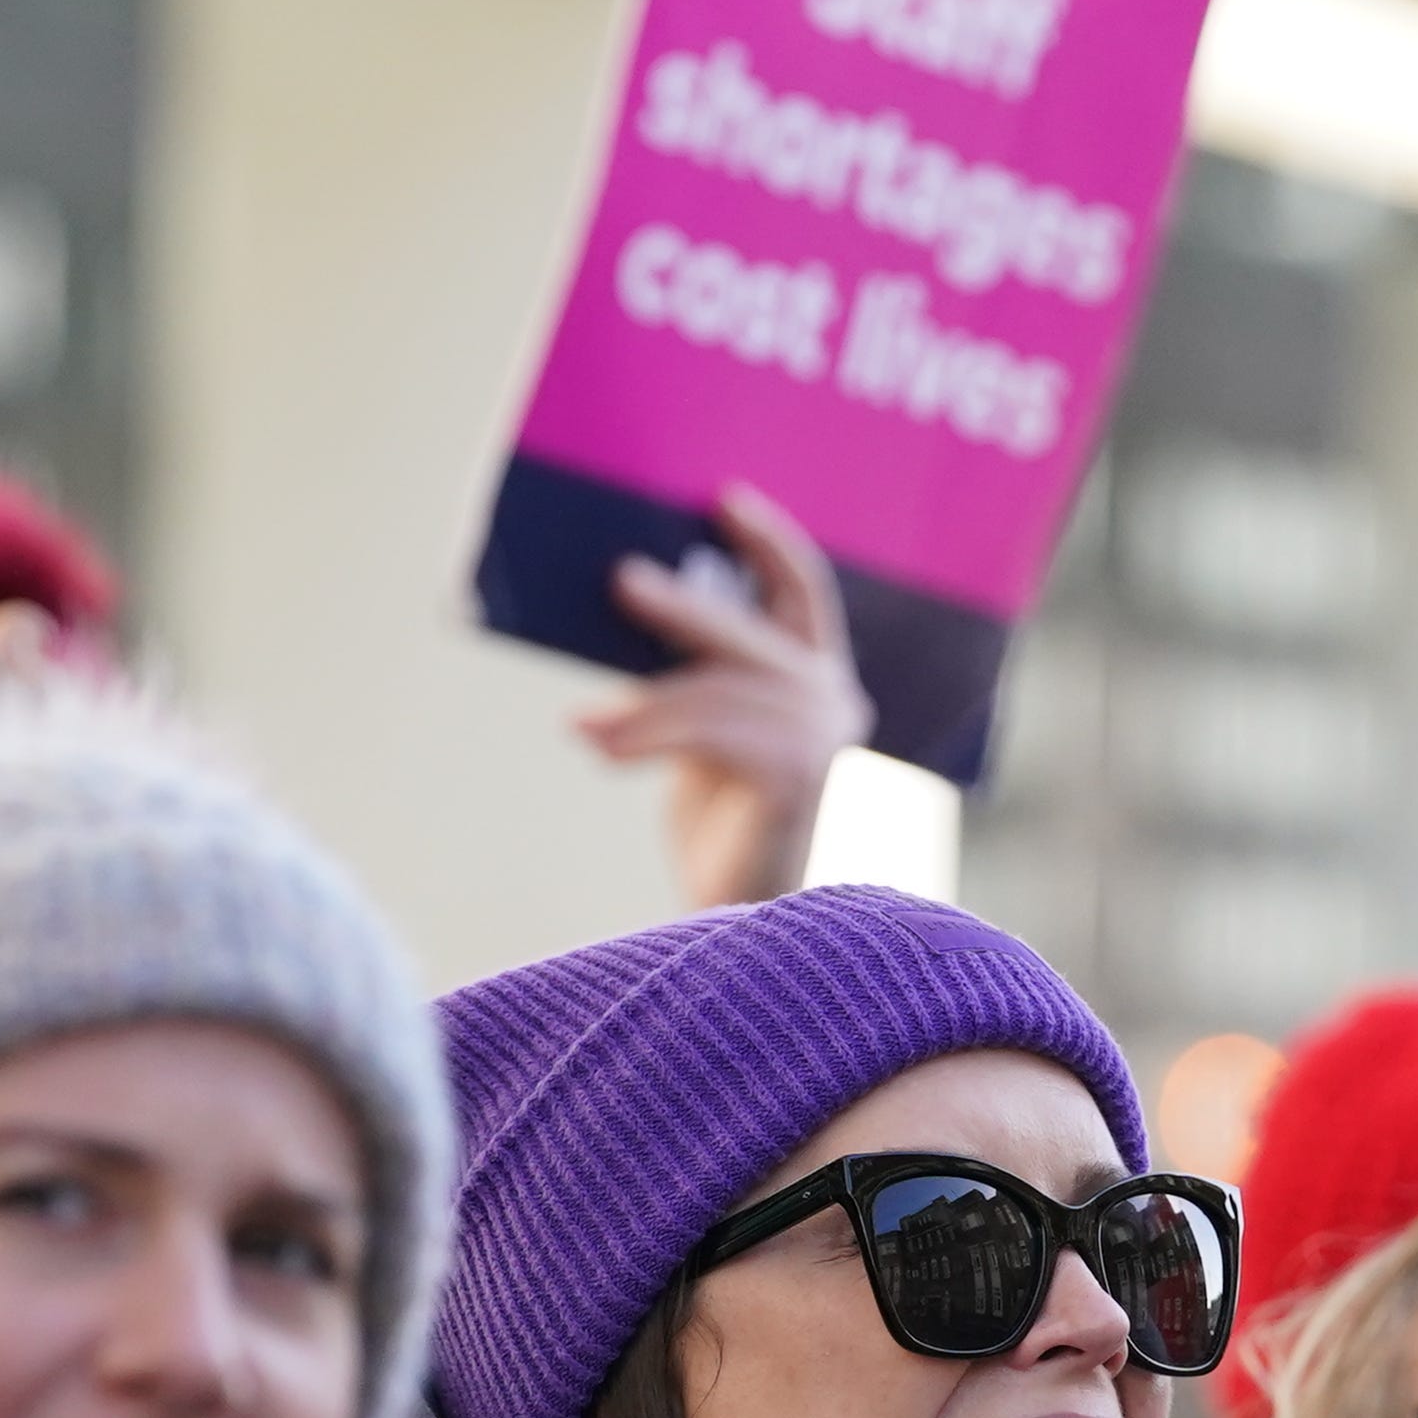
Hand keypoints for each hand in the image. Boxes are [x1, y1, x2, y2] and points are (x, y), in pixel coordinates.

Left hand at [581, 483, 872, 908]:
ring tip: (583, 728)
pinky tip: (599, 746)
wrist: (739, 919)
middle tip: (621, 580)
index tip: (722, 498)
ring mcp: (822, 741)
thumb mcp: (702, 728)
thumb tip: (629, 600)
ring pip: (717, 691)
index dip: (768, 541)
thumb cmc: (716, 823)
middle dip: (684, 607)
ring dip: (644, 709)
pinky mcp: (797, 779)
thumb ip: (691, 673)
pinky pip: (711, 734)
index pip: (803, 590)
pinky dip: (648, 736)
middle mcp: (833, 702)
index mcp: (816, 680)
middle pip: (749, 635)